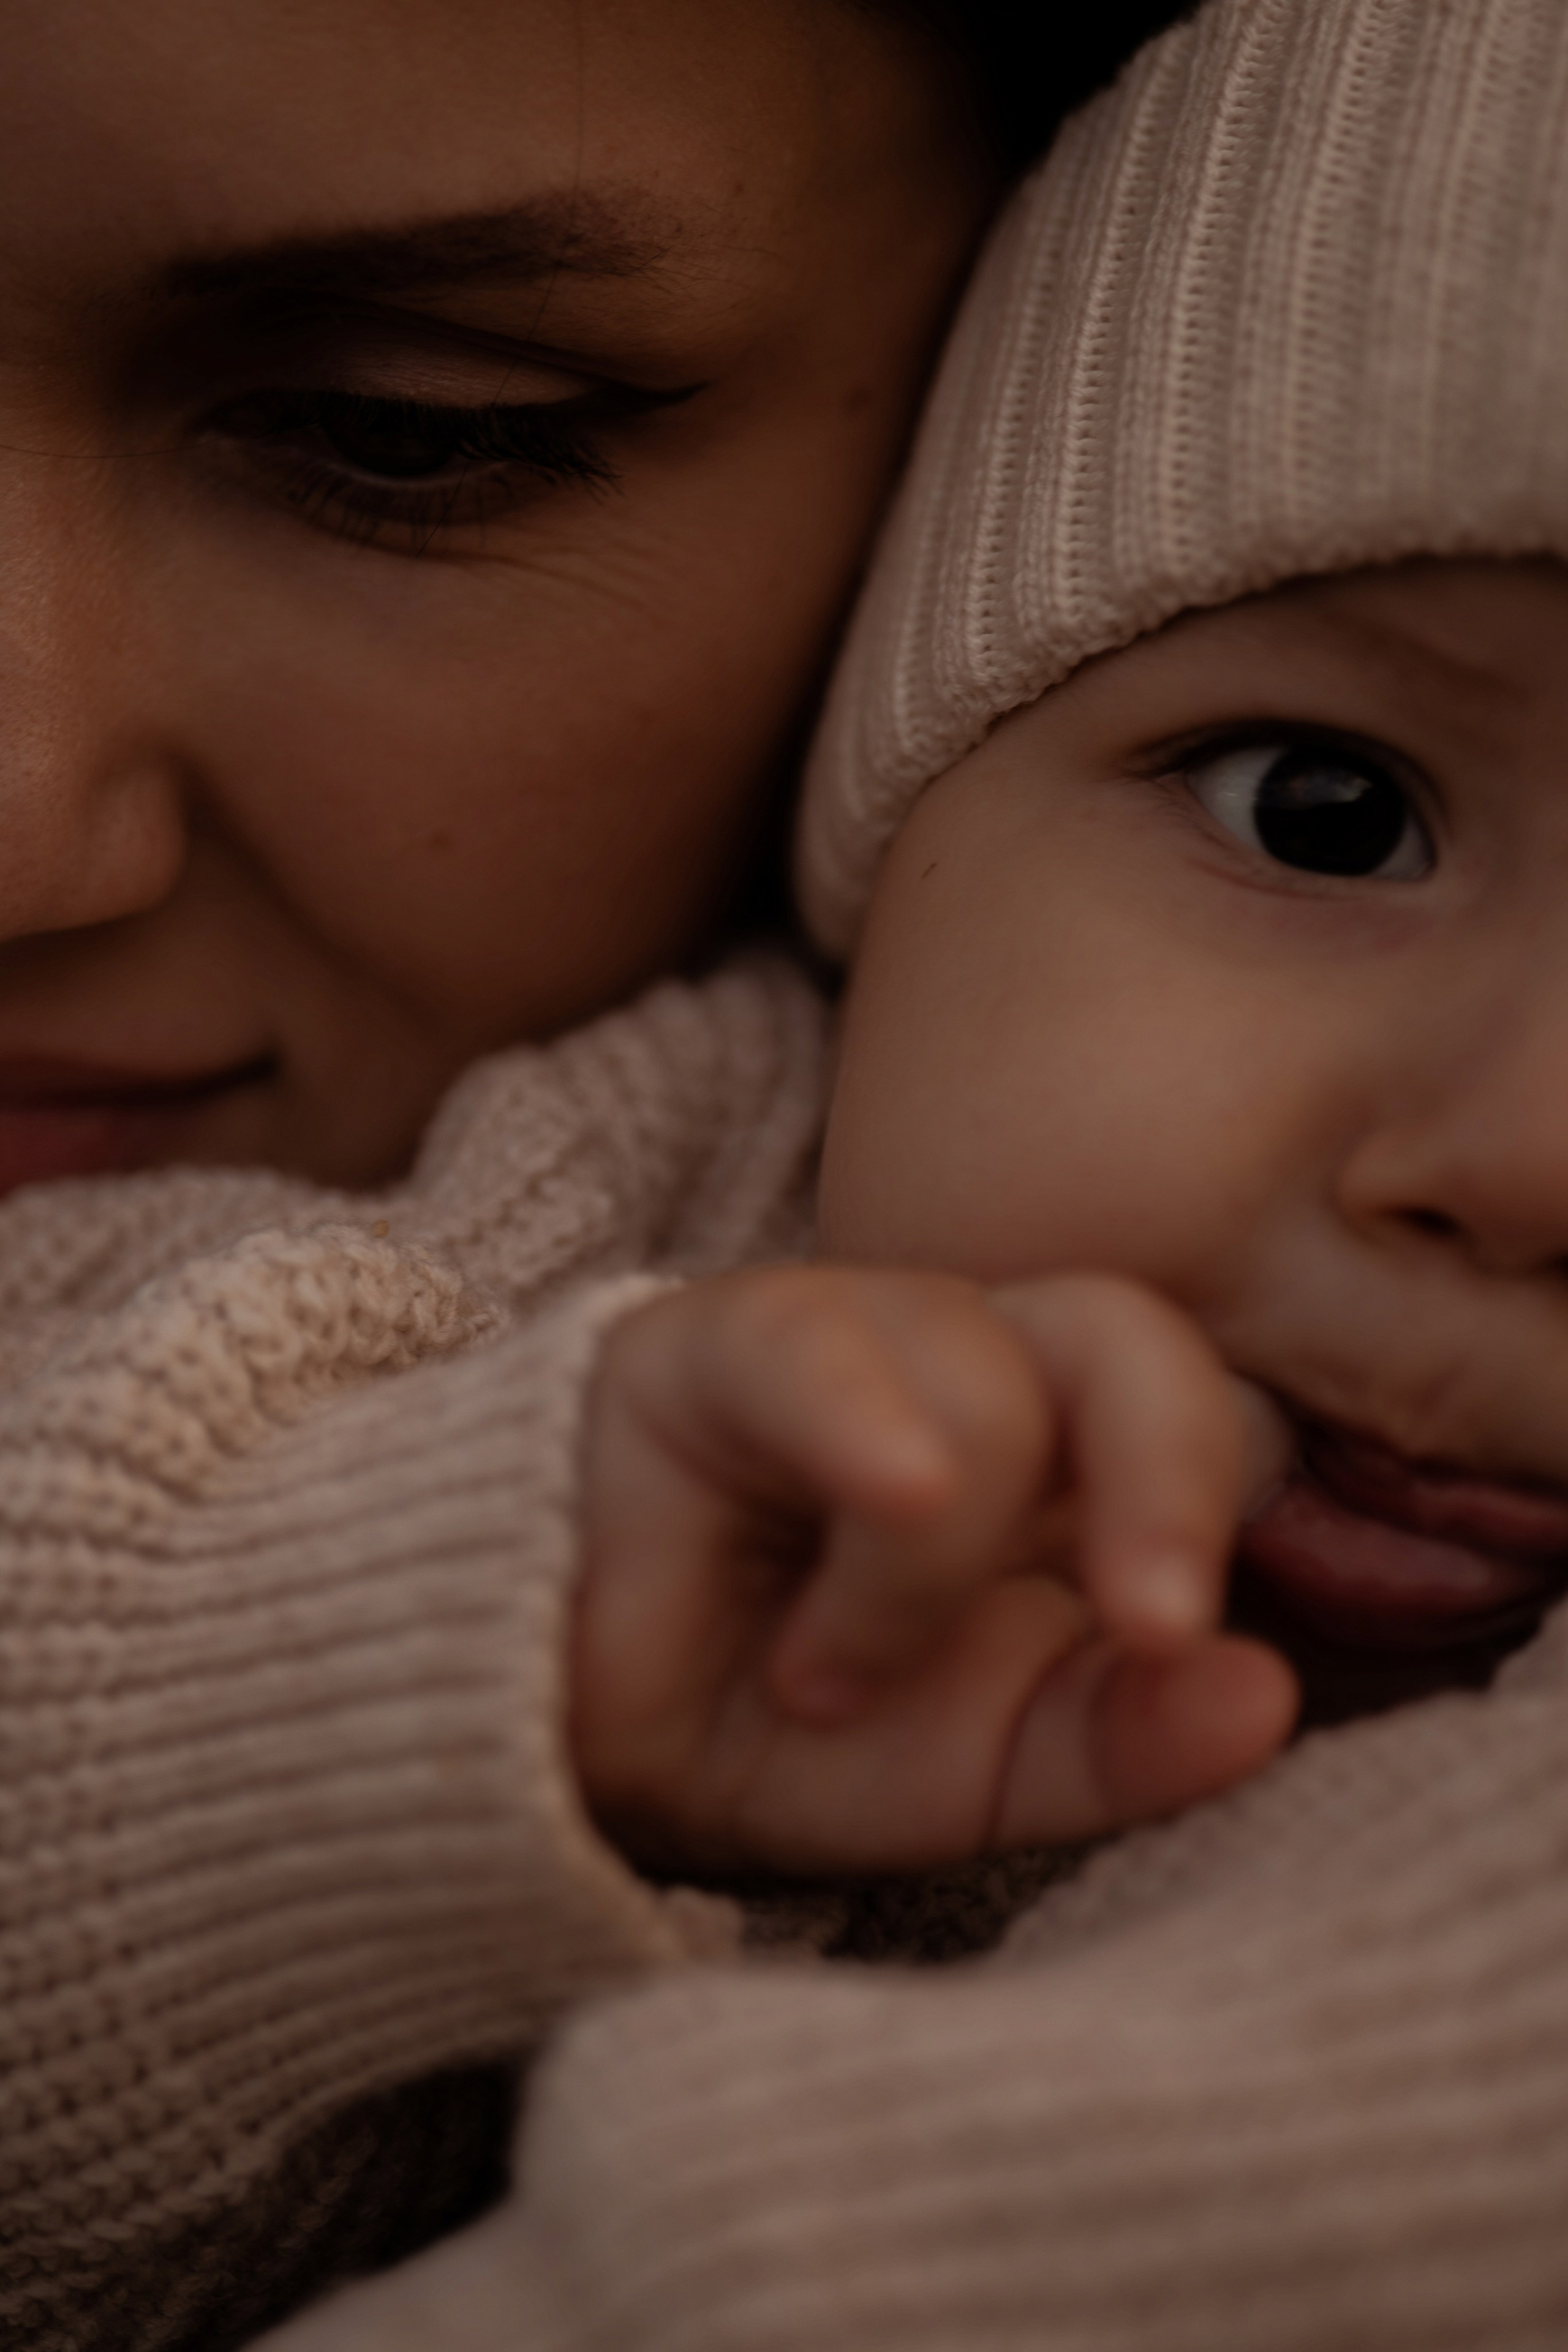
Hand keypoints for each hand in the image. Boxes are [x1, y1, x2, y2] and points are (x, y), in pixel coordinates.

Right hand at [571, 1266, 1297, 1875]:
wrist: (539, 1739)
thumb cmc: (761, 1739)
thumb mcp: (963, 1777)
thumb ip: (1114, 1743)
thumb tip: (1270, 1698)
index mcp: (1045, 1462)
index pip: (1181, 1406)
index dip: (1203, 1497)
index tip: (1181, 1645)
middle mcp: (957, 1372)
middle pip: (1120, 1332)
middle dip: (1163, 1474)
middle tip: (1143, 1624)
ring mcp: (835, 1340)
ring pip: (976, 1372)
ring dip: (916, 1576)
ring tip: (816, 1681)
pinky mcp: (704, 1341)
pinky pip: (812, 1348)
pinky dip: (863, 1447)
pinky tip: (845, 1577)